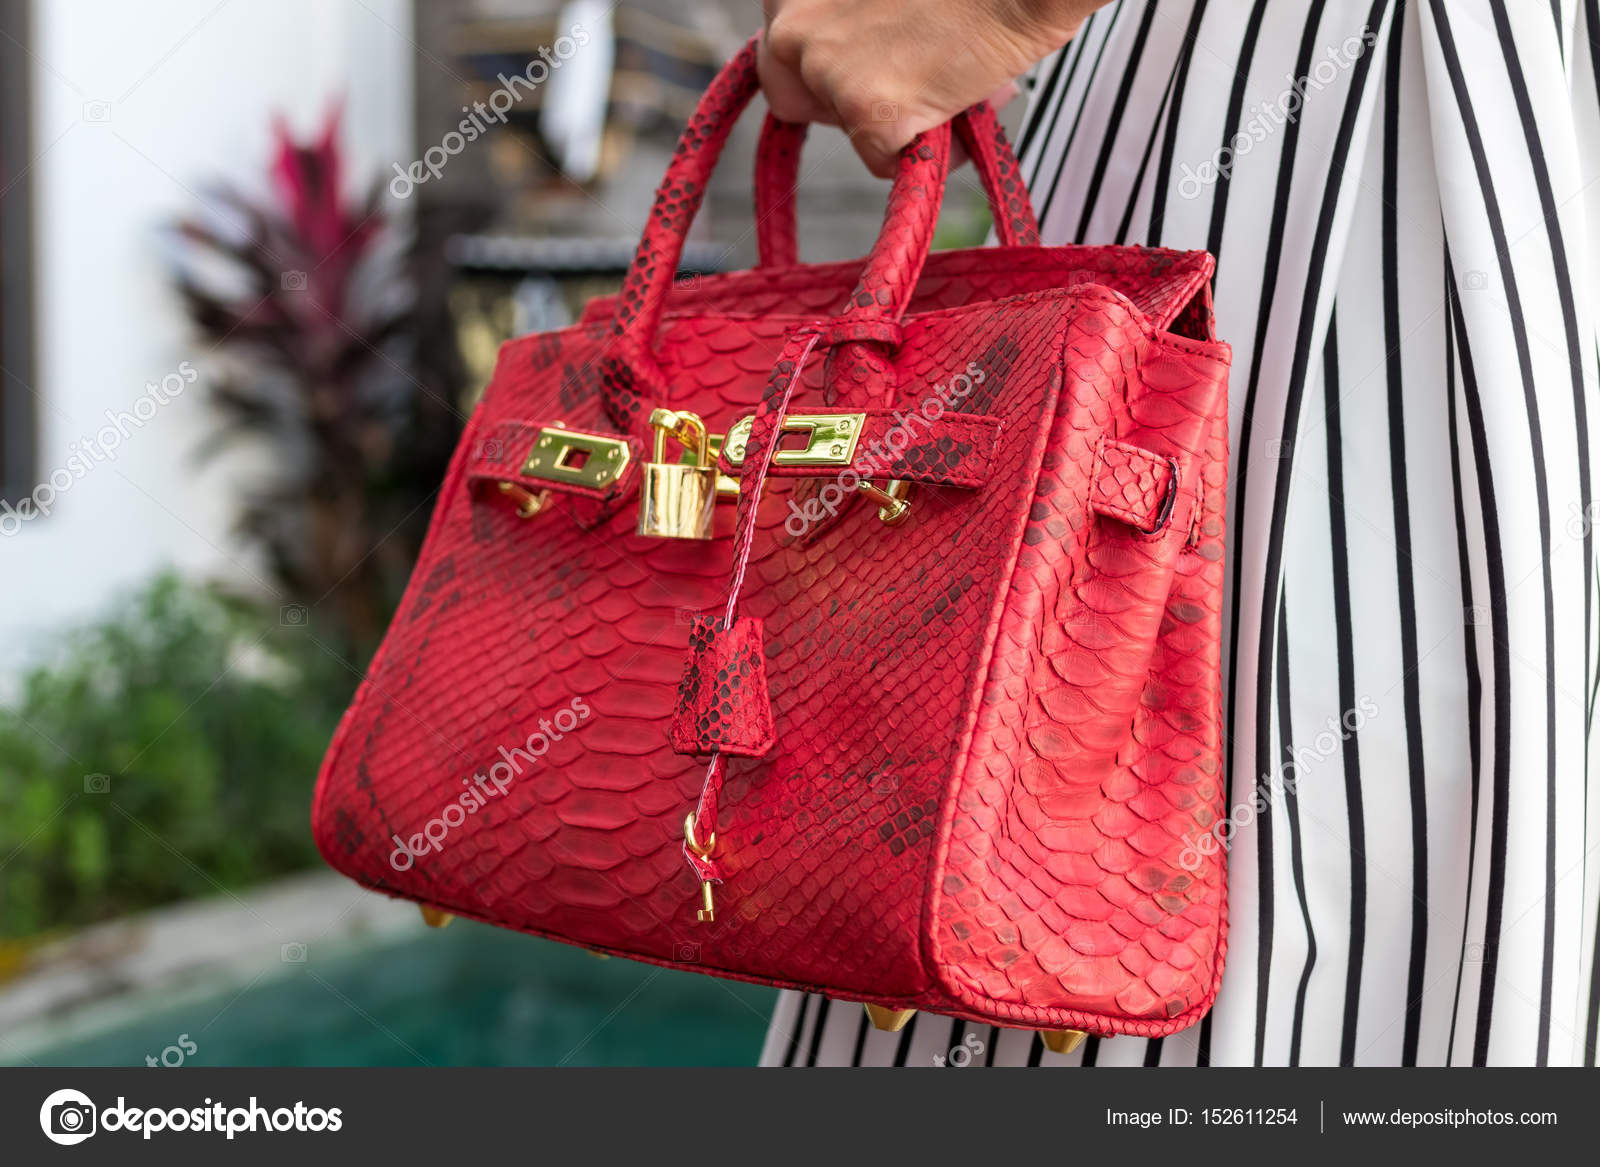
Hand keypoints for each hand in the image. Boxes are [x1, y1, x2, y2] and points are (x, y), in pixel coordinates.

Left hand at [758, 0, 1101, 176]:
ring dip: (885, 120)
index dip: (818, 64)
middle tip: (893, 83)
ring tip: (941, 86)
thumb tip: (870, 69)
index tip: (852, 66)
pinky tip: (954, 109)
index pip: (778, 48)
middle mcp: (793, 26)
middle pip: (791, 97)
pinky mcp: (866, 111)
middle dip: (838, 101)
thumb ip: (854, 22)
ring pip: (843, 127)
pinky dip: (920, 149)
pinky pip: (881, 160)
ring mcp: (827, 71)